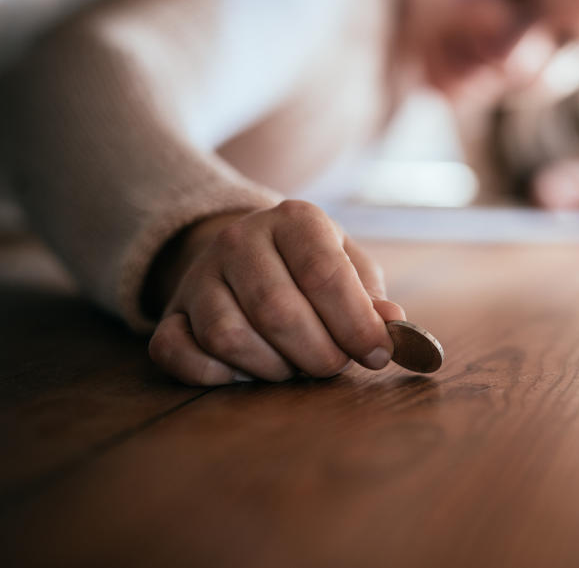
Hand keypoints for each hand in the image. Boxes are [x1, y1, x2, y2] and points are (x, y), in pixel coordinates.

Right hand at [147, 200, 404, 384]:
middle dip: (318, 354)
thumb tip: (392, 324)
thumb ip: (371, 297)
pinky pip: (179, 354)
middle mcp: (240, 239)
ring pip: (228, 337)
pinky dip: (217, 376)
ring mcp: (198, 276)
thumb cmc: (313, 268)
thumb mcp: (351, 268)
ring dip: (272, 368)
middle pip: (277, 312)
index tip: (378, 354)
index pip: (324, 275)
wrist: (247, 254)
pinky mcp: (170, 312)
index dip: (356, 324)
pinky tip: (248, 370)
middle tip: (335, 364)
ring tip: (294, 364)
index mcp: (295, 220)